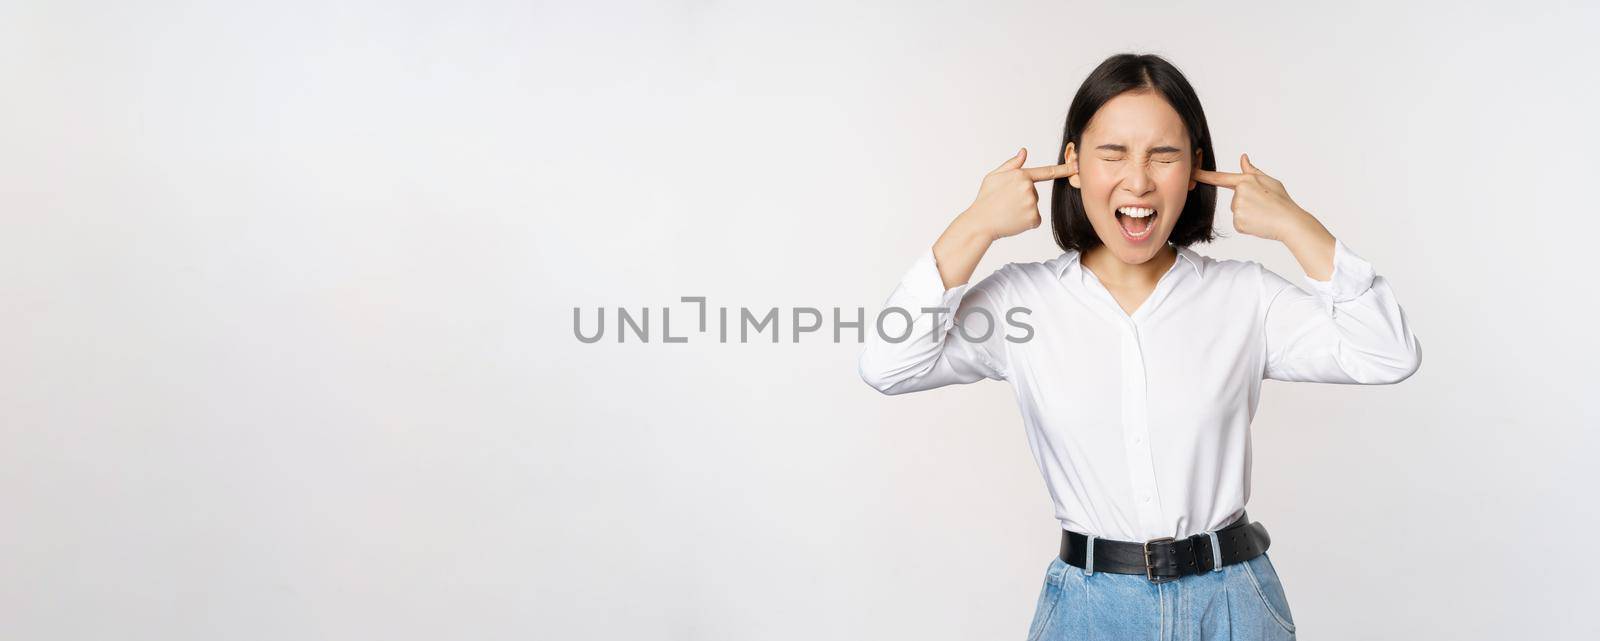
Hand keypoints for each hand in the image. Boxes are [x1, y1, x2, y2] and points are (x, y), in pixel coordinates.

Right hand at [959, 147, 1075, 241]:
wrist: (980, 222)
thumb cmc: (985, 199)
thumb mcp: (994, 176)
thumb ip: (1011, 164)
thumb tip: (1024, 152)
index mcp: (1021, 175)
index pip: (1047, 171)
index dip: (1065, 168)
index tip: (1078, 165)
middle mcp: (1029, 188)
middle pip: (1034, 193)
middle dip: (1022, 198)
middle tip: (1005, 203)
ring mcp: (1032, 204)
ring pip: (1033, 206)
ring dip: (1023, 210)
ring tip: (1007, 212)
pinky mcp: (1034, 218)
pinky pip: (1034, 219)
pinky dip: (1025, 222)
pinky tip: (1013, 220)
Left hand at [1193, 153, 1315, 241]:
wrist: (1289, 222)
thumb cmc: (1281, 200)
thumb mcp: (1268, 181)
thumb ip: (1252, 171)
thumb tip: (1243, 158)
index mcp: (1246, 180)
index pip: (1220, 177)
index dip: (1204, 175)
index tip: (1192, 172)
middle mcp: (1239, 194)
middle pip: (1235, 198)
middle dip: (1247, 202)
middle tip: (1264, 205)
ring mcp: (1237, 209)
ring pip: (1237, 211)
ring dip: (1248, 213)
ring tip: (1263, 213)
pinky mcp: (1237, 222)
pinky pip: (1239, 222)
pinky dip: (1247, 224)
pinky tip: (1259, 222)